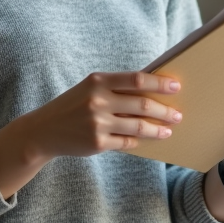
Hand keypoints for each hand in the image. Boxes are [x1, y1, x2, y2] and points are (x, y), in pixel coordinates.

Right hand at [21, 71, 182, 161]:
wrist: (44, 130)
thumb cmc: (74, 105)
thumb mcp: (90, 88)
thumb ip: (117, 88)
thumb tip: (153, 92)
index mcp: (98, 81)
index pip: (137, 79)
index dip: (160, 83)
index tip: (177, 86)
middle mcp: (98, 100)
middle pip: (142, 104)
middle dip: (165, 110)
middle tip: (178, 114)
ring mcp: (97, 123)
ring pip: (139, 127)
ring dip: (158, 129)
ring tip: (169, 130)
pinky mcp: (97, 143)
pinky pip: (127, 142)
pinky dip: (139, 141)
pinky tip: (147, 140)